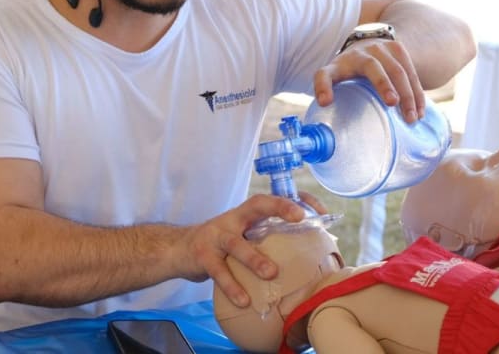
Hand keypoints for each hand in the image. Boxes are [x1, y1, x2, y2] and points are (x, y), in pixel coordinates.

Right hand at [173, 194, 308, 307]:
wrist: (179, 249)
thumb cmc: (222, 244)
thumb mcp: (242, 234)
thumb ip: (266, 239)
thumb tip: (308, 254)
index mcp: (246, 213)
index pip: (272, 199)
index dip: (295, 201)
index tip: (319, 211)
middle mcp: (232, 219)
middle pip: (256, 206)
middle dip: (278, 208)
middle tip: (299, 218)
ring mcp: (216, 236)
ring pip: (236, 244)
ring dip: (254, 258)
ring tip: (271, 273)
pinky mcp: (203, 256)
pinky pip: (219, 272)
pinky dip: (232, 286)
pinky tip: (245, 300)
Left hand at [313, 38, 424, 122]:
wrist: (368, 43)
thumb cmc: (349, 71)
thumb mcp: (336, 80)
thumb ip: (335, 101)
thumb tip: (331, 137)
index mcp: (337, 66)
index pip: (324, 74)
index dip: (322, 87)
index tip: (325, 103)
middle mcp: (358, 54)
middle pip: (371, 68)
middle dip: (383, 84)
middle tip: (392, 103)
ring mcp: (380, 49)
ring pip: (397, 70)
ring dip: (407, 95)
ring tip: (411, 119)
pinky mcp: (398, 49)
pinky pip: (411, 72)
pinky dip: (417, 93)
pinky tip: (420, 111)